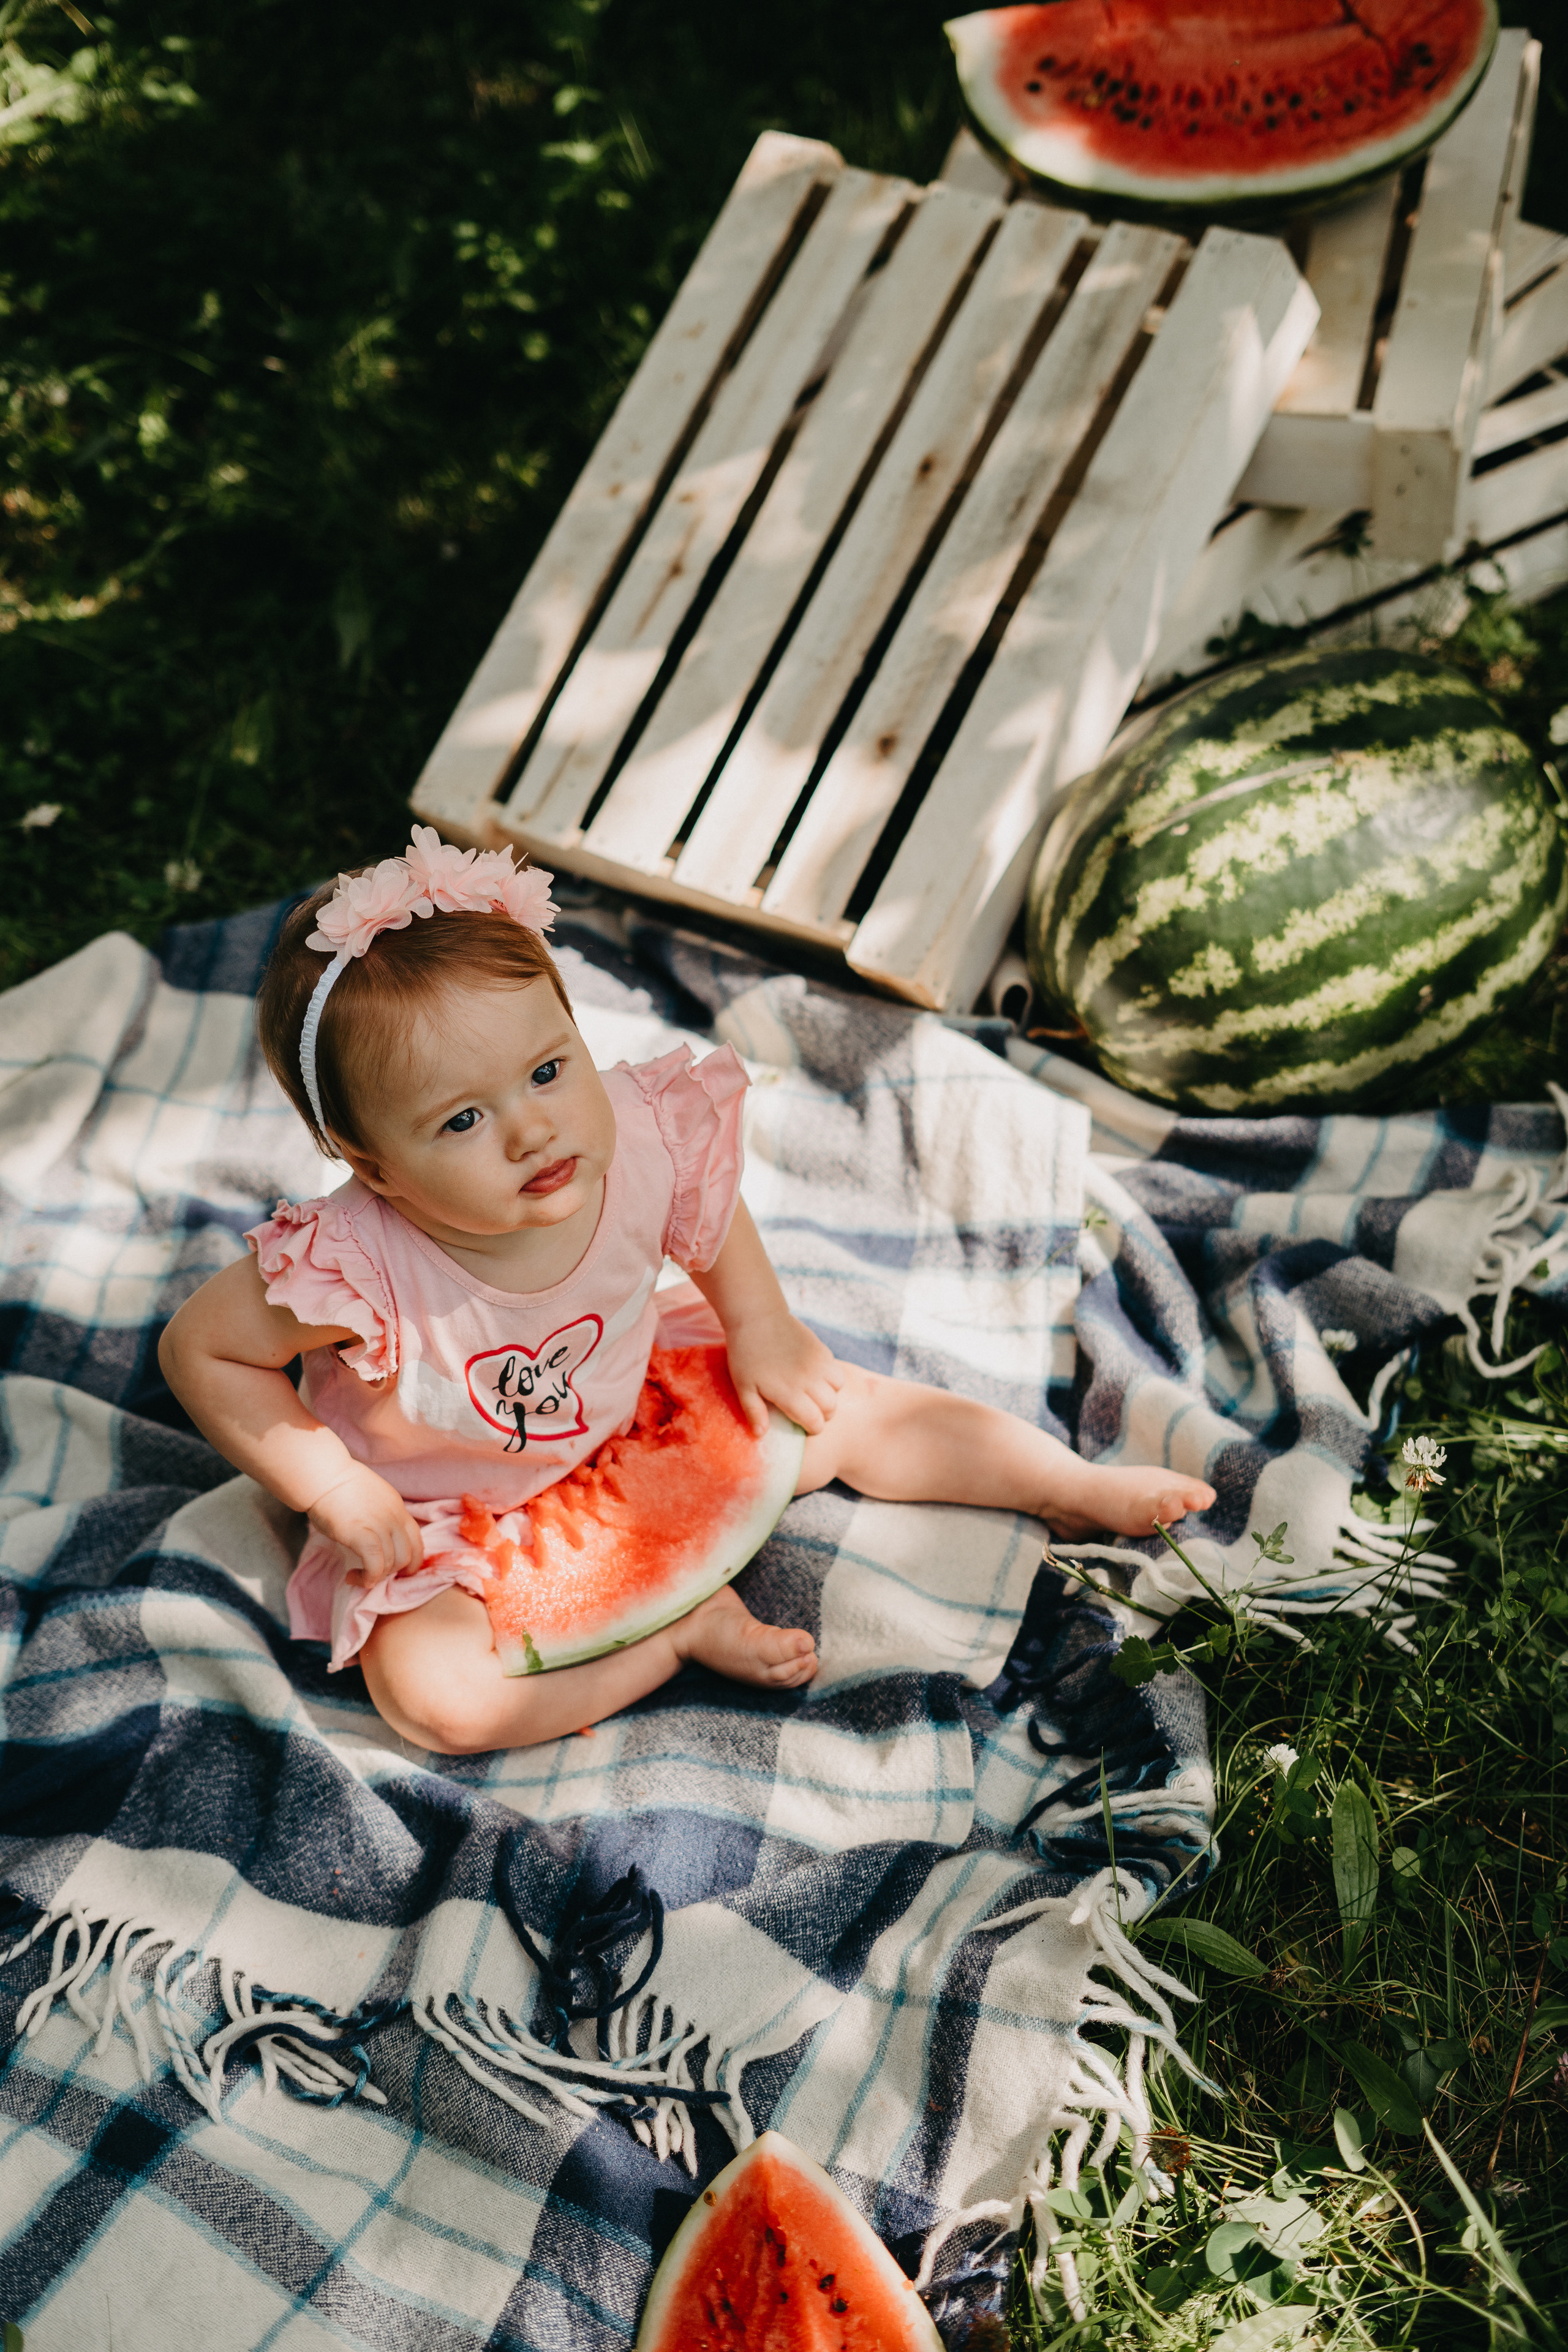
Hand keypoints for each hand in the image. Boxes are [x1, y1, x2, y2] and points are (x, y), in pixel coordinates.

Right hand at [307, 1463, 424, 1586]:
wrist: (325, 1476)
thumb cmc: (340, 1487)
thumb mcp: (372, 1499)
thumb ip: (380, 1517)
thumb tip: (378, 1540)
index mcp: (398, 1508)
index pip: (417, 1540)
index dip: (411, 1561)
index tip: (396, 1570)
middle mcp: (394, 1517)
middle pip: (408, 1555)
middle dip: (391, 1572)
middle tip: (371, 1573)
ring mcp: (380, 1525)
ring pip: (393, 1563)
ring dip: (376, 1577)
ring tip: (356, 1576)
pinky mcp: (361, 1534)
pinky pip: (375, 1563)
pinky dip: (369, 1576)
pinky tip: (355, 1577)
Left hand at [725, 1309, 842, 1437]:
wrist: (756, 1317)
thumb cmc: (745, 1354)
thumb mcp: (743, 1386)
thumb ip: (754, 1412)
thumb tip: (761, 1434)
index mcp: (790, 1393)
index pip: (816, 1423)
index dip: (811, 1428)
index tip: (803, 1425)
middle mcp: (809, 1380)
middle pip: (831, 1409)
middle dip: (822, 1414)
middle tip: (808, 1410)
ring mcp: (818, 1363)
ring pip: (838, 1389)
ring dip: (829, 1395)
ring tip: (813, 1393)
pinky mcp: (822, 1349)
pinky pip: (836, 1370)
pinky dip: (830, 1377)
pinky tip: (814, 1375)